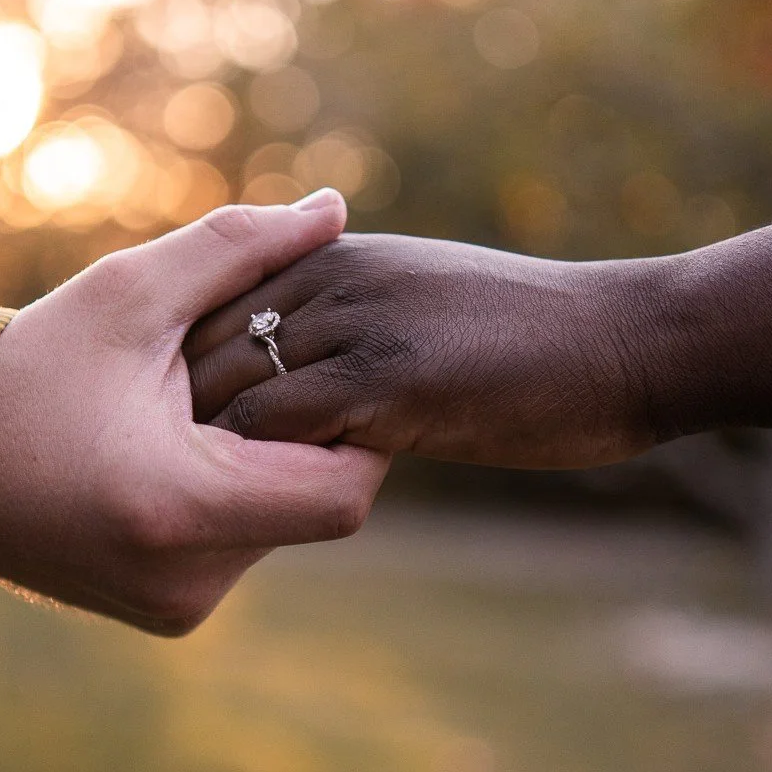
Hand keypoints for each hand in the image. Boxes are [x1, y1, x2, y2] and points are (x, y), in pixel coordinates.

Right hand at [0, 195, 388, 633]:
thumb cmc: (31, 368)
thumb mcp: (130, 293)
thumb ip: (238, 248)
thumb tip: (332, 208)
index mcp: (181, 507)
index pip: (344, 491)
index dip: (355, 427)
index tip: (323, 367)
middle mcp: (187, 579)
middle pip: (317, 506)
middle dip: (305, 436)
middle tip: (261, 372)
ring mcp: (178, 608)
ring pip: (281, 528)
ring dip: (266, 465)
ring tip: (204, 408)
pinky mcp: (169, 615)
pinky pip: (238, 548)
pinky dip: (230, 497)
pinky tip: (180, 449)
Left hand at [185, 232, 659, 469]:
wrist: (624, 341)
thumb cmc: (534, 339)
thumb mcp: (425, 308)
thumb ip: (356, 327)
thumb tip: (306, 382)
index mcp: (335, 257)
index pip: (211, 303)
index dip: (175, 370)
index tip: (155, 431)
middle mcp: (331, 278)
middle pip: (201, 342)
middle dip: (166, 414)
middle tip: (146, 482)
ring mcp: (357, 325)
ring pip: (228, 385)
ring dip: (199, 451)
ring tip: (184, 510)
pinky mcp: (387, 381)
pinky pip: (277, 429)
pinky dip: (250, 473)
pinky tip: (250, 515)